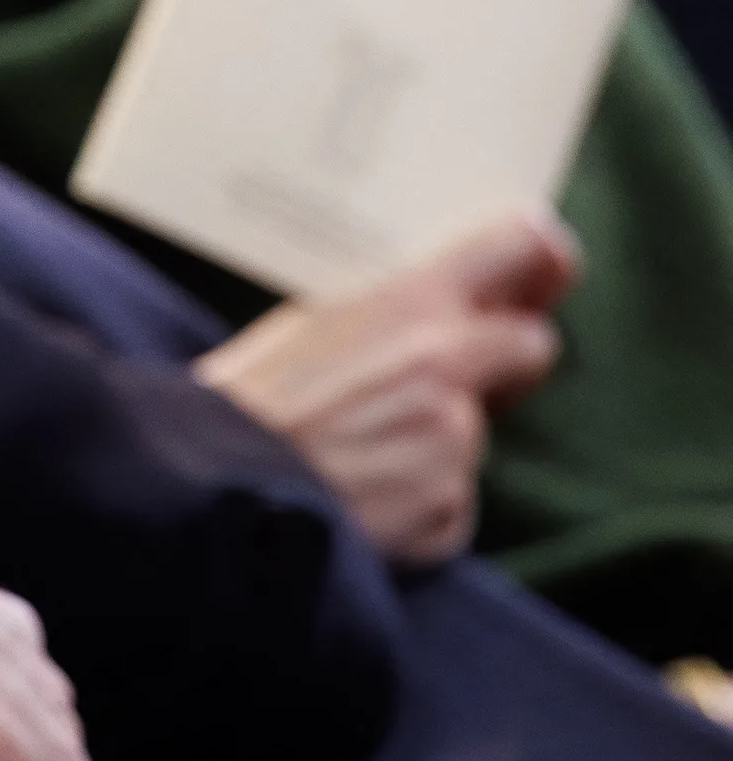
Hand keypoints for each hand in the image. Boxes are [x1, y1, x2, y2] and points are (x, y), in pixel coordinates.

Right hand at [194, 206, 577, 564]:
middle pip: (530, 345)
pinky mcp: (447, 510)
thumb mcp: (307, 319)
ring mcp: (454, 442)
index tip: (547, 262)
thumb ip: (387, 308)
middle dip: (504, 356)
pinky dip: (417, 499)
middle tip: (446, 370)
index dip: (541, 256)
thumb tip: (440, 303)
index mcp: (407, 302)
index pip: (518, 250)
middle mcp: (446, 365)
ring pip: (474, 430)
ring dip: (437, 438)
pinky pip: (450, 498)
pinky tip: (359, 494)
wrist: (212, 483)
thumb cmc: (244, 395)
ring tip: (357, 447)